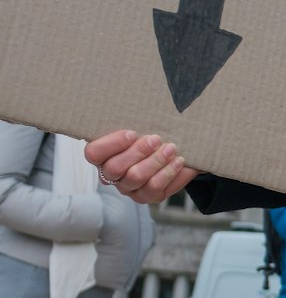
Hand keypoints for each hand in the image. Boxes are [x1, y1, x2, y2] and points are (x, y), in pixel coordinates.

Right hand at [84, 130, 200, 203]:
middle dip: (137, 152)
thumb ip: (134, 119)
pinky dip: (168, 173)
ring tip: (170, 148)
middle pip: (115, 168)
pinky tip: (179, 161)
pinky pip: (155, 189)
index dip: (111, 144)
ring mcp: (129, 188)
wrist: (173, 150)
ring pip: (135, 178)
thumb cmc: (150, 134)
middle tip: (155, 139)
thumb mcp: (141, 125)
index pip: (94, 153)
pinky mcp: (147, 196)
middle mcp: (111, 174)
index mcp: (102, 154)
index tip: (132, 133)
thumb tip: (143, 100)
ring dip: (155, 162)